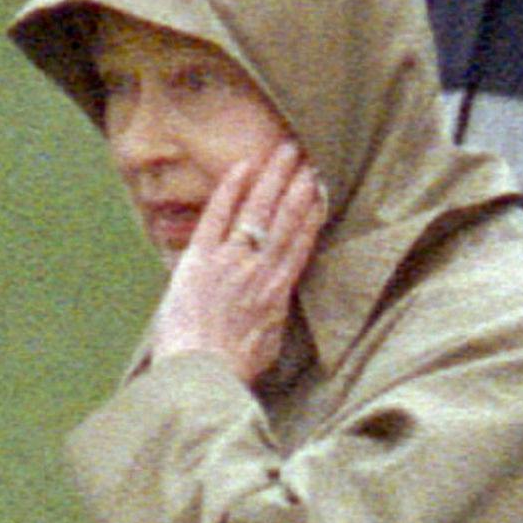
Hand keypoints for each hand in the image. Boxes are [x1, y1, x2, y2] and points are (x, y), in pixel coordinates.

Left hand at [150, 142, 326, 383]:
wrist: (202, 372)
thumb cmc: (234, 366)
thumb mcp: (269, 340)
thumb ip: (275, 313)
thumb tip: (279, 298)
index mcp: (278, 289)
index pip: (302, 240)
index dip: (314, 210)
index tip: (323, 186)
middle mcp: (259, 268)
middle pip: (285, 217)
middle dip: (299, 183)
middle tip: (309, 154)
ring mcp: (230, 260)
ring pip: (258, 210)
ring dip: (273, 177)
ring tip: (286, 149)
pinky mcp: (199, 258)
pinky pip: (217, 216)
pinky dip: (231, 189)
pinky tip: (243, 166)